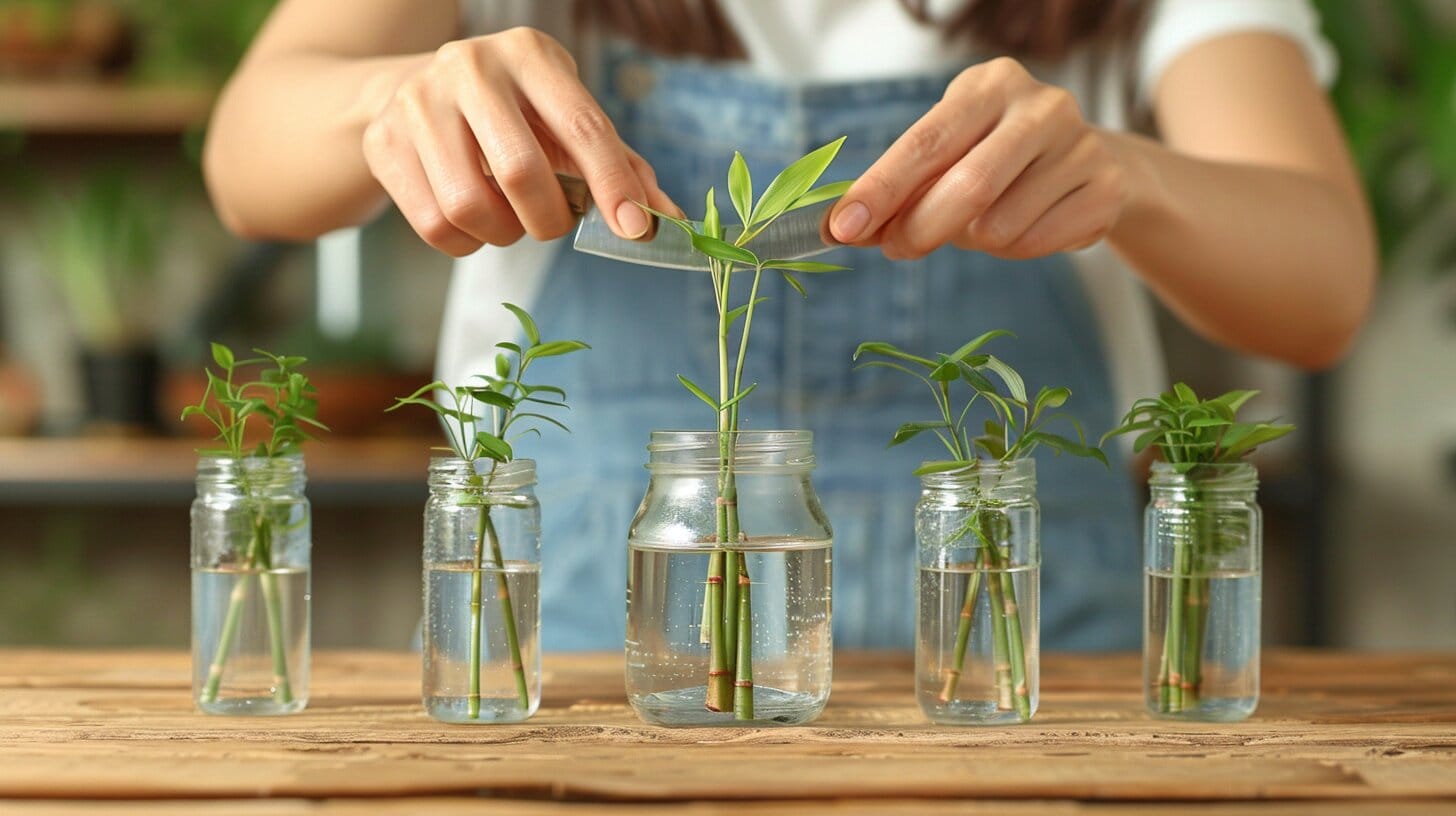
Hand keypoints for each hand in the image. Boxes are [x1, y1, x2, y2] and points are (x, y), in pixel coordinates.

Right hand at [362, 27, 676, 255]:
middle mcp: (470, 67)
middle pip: (521, 172)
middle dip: (548, 220)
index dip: (613, 184)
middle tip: (552, 224)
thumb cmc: (513, 113)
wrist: (412, 90)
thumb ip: (619, 167)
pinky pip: (435, 225)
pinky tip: (473, 221)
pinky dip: (466, 243)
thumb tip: (666, 222)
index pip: (582, 126)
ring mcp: (419, 102)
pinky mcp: (385, 142)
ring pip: (470, 206)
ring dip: (503, 234)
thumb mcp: (566, 121)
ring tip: (509, 219)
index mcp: (529, 54)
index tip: (635, 230)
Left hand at [830, 57, 1130, 260]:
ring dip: (972, 241)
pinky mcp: (1105, 188)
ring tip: (981, 225)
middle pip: (967, 186)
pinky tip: (1021, 228)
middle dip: (919, 228)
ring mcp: (1080, 145)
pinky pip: (1034, 243)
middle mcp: (1041, 106)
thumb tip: (844, 228)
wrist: (1089, 163)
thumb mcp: (949, 155)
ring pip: (999, 225)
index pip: (925, 141)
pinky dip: (1012, 250)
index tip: (842, 226)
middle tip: (895, 249)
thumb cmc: (997, 157)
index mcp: (991, 85)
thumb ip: (902, 189)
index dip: (880, 188)